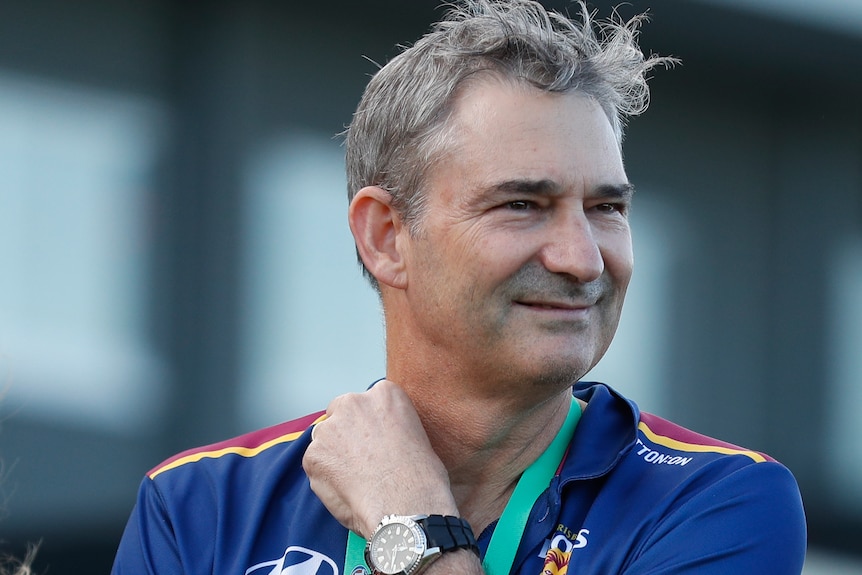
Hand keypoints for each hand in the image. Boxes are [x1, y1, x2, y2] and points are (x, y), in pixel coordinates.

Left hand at [302, 379, 458, 536]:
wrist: (407, 506)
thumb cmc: (422, 479)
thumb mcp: (416, 435)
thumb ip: (389, 427)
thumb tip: (376, 441)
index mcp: (385, 394)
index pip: (367, 402)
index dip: (369, 424)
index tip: (375, 442)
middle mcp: (354, 402)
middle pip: (340, 412)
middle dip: (347, 433)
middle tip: (361, 461)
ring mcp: (331, 427)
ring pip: (325, 438)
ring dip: (334, 454)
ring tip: (356, 480)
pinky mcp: (314, 454)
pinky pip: (315, 464)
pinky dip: (326, 477)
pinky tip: (347, 490)